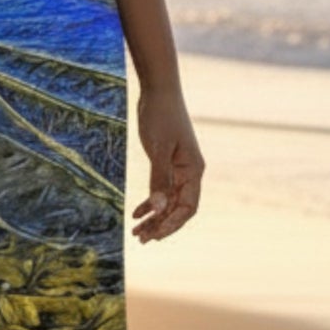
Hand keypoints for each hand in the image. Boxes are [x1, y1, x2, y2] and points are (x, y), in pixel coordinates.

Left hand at [131, 85, 203, 242]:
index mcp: (193, 171)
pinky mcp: (167, 163)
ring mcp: (179, 168)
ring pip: (168, 201)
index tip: (154, 236)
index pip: (187, 207)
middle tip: (140, 238)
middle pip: (178, 208)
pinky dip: (150, 202)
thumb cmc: (161, 116)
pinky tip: (136, 212)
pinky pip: (161, 189)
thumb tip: (158, 208)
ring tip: (136, 232)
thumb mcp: (158, 149)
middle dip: (161, 225)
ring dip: (154, 217)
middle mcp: (190, 173)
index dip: (172, 224)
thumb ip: (159, 179)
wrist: (159, 91)